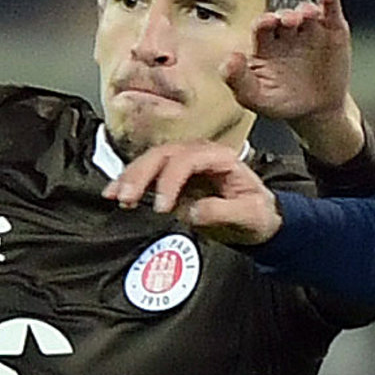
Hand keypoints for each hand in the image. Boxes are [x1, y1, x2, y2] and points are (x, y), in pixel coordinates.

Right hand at [107, 141, 285, 244]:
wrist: (260, 220)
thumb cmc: (258, 214)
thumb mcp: (250, 215)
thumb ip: (223, 212)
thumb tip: (192, 211)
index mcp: (220, 158)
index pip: (188, 159)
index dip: (170, 180)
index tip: (162, 206)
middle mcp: (200, 155)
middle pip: (163, 154)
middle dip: (141, 174)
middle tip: (127, 197)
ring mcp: (184, 165)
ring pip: (150, 161)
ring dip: (130, 177)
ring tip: (116, 196)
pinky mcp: (173, 178)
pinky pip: (147, 175)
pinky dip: (129, 183)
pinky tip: (115, 194)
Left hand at [225, 0, 357, 151]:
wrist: (317, 111)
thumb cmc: (282, 101)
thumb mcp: (256, 98)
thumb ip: (238, 81)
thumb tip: (230, 60)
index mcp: (265, 43)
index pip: (261, 27)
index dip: (263, 23)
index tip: (265, 23)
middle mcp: (286, 32)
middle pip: (283, 17)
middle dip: (285, 16)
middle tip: (288, 21)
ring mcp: (310, 30)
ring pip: (306, 12)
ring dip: (306, 10)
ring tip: (307, 15)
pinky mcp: (333, 31)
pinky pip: (331, 12)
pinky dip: (330, 1)